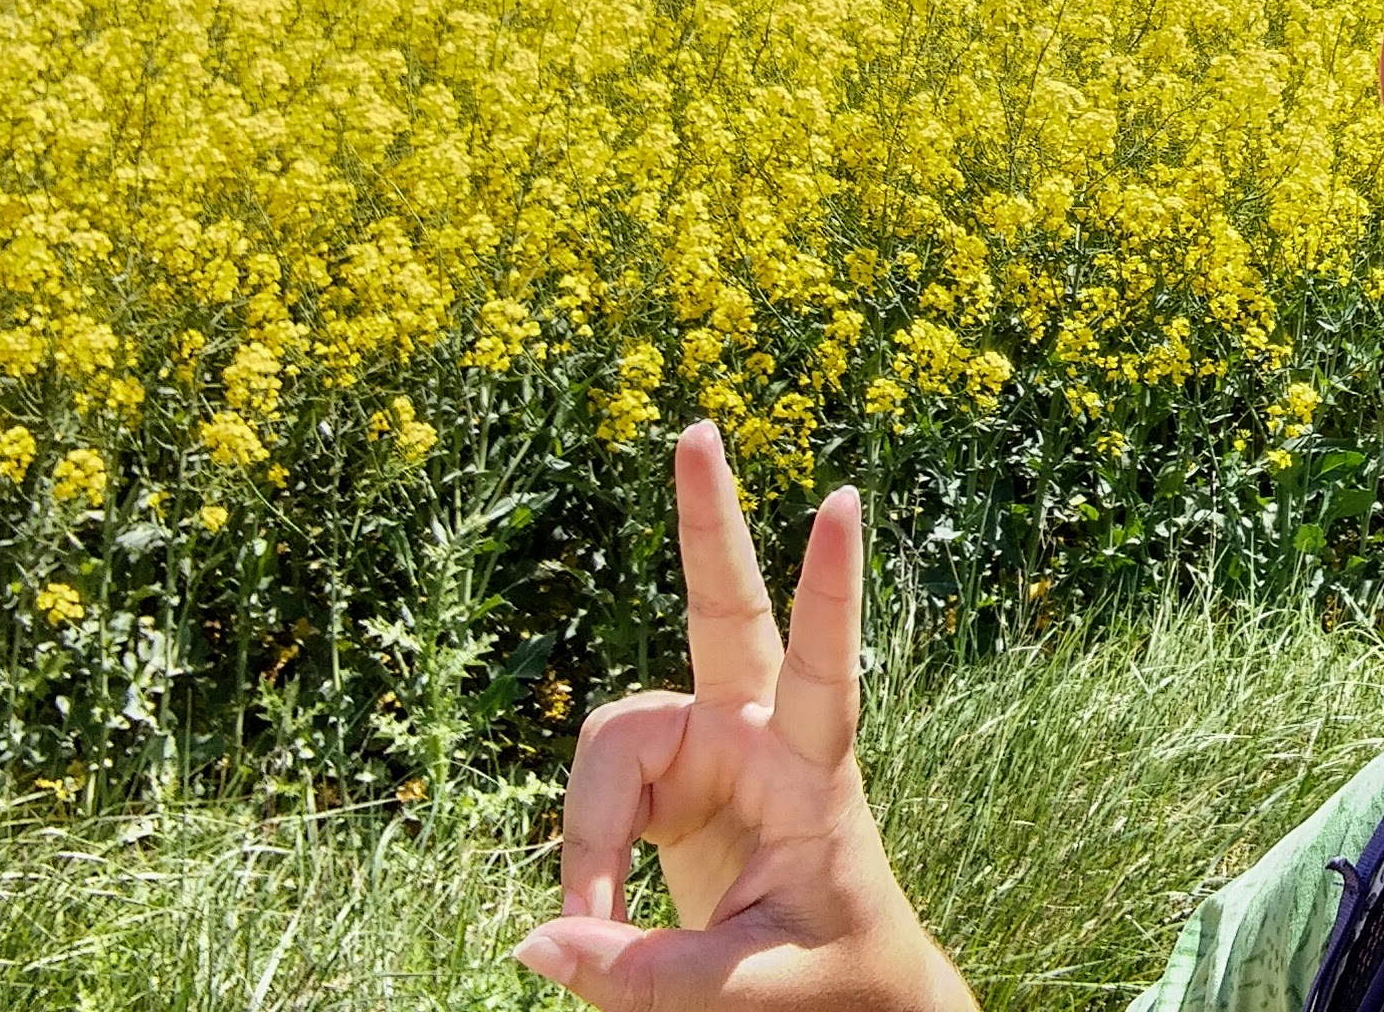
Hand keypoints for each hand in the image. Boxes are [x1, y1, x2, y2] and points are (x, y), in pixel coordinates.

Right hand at [514, 423, 975, 1011]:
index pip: (830, 667)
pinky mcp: (672, 786)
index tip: (845, 498)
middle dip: (706, 522)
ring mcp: (712, 753)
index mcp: (816, 774)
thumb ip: (646, 976)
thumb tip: (538, 942)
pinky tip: (591, 909)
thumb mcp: (751, 991)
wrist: (846, 1002)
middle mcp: (761, 740)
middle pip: (725, 611)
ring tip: (592, 926)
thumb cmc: (833, 986)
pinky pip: (595, 796)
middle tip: (698, 428)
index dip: (830, 587)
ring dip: (589, 836)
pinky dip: (583, 855)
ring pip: (611, 747)